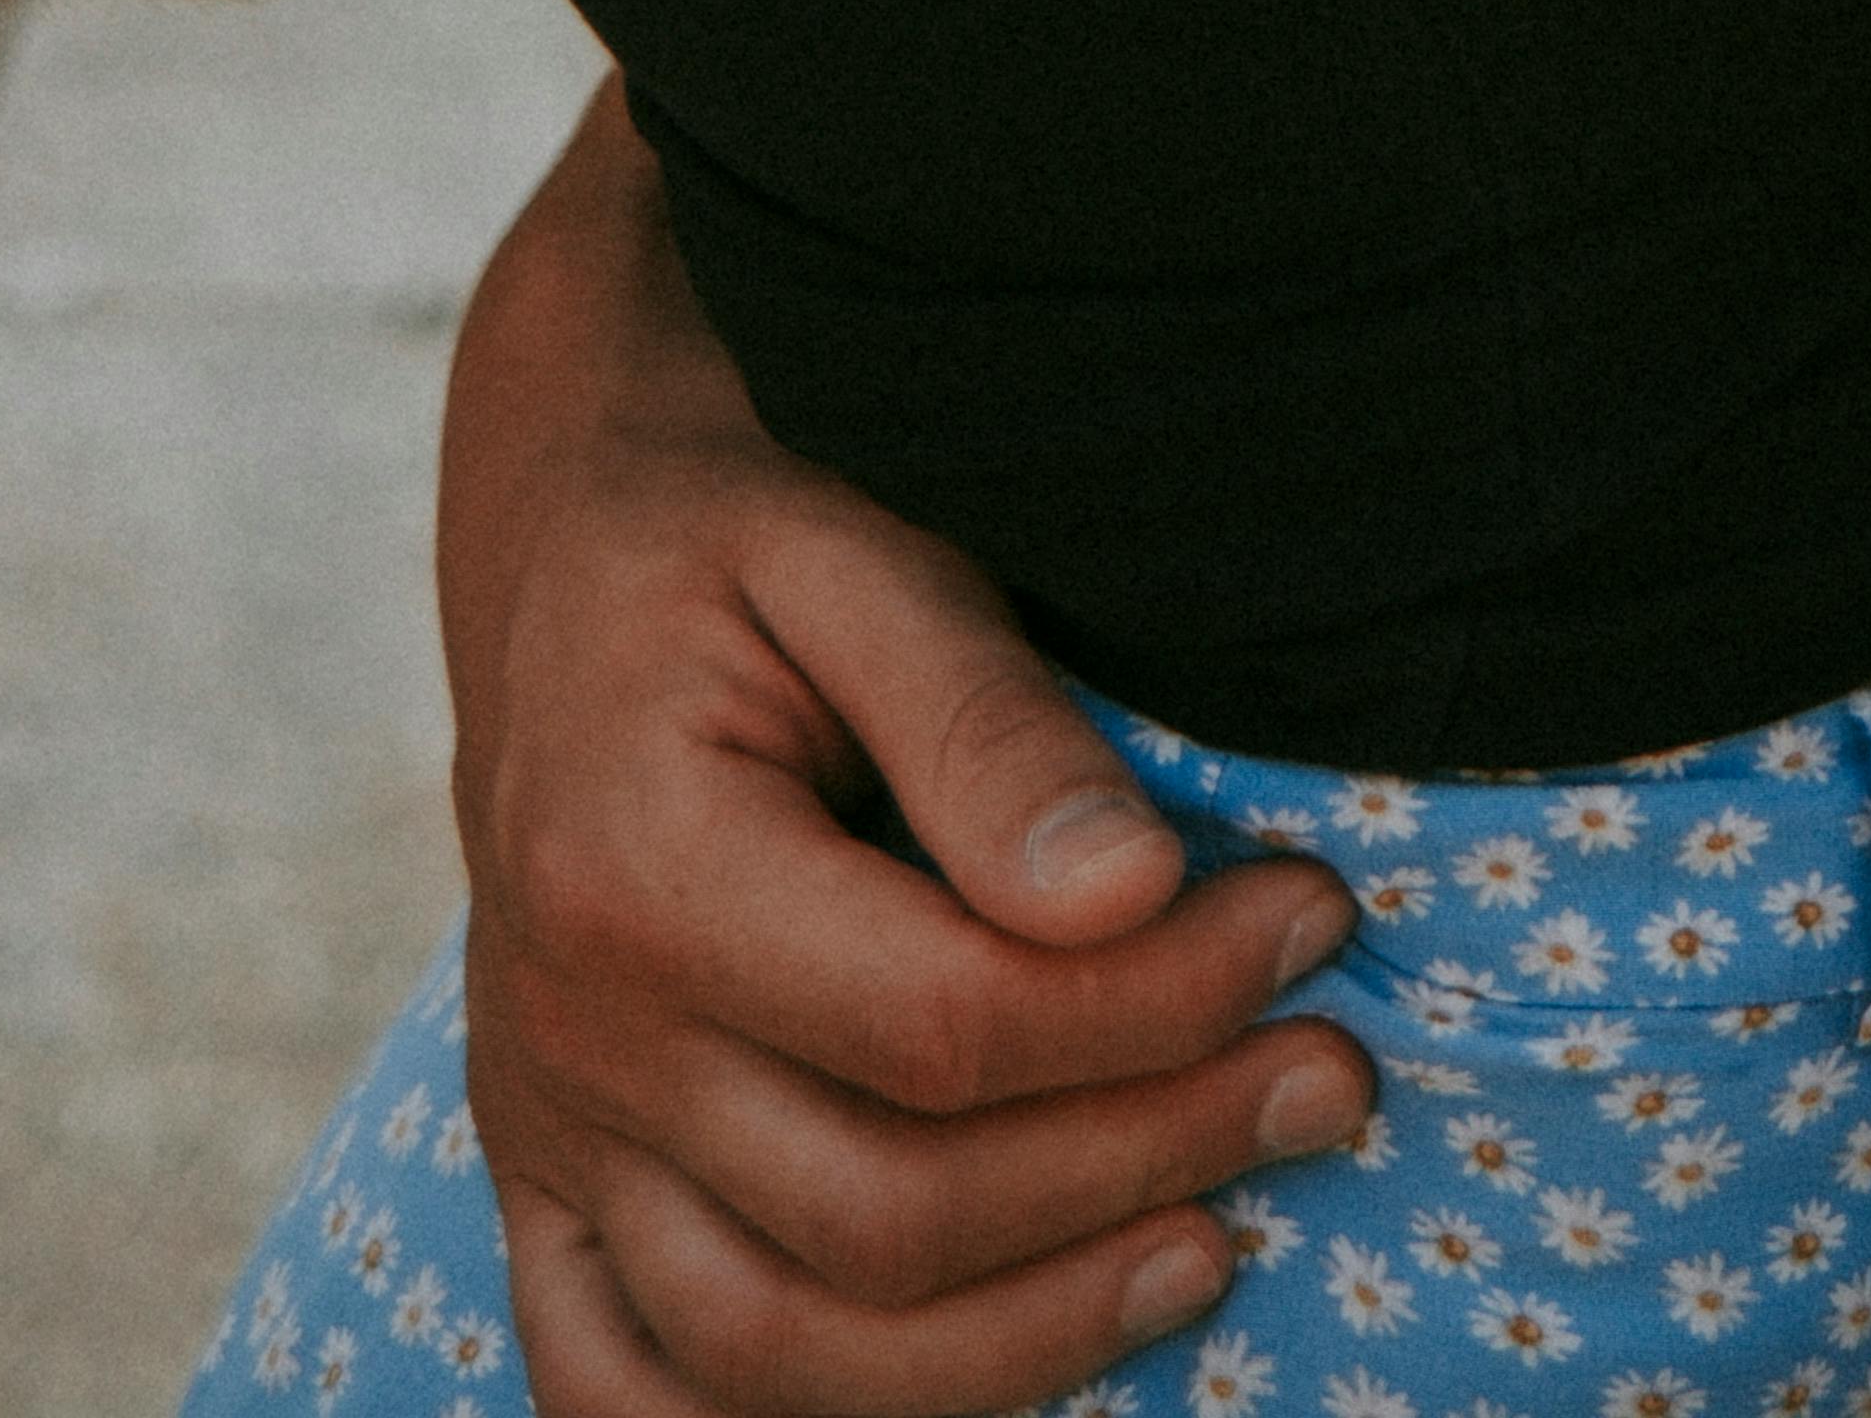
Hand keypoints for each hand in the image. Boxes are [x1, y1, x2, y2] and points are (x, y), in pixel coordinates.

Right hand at [441, 102, 1369, 1410]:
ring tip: (1212, 1245)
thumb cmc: (732, 539)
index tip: (1313, 926)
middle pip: (890, 1210)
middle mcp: (575, 1041)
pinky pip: (629, 1402)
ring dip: (1028, 1333)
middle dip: (1146, 1158)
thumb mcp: (856, 550)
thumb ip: (986, 719)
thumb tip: (1133, 889)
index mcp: (636, 871)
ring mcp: (548, 1142)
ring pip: (787, 1352)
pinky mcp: (544, 1195)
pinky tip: (975, 1384)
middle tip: (1325, 1079)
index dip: (1157, 1004)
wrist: (560, 563)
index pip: (946, 1025)